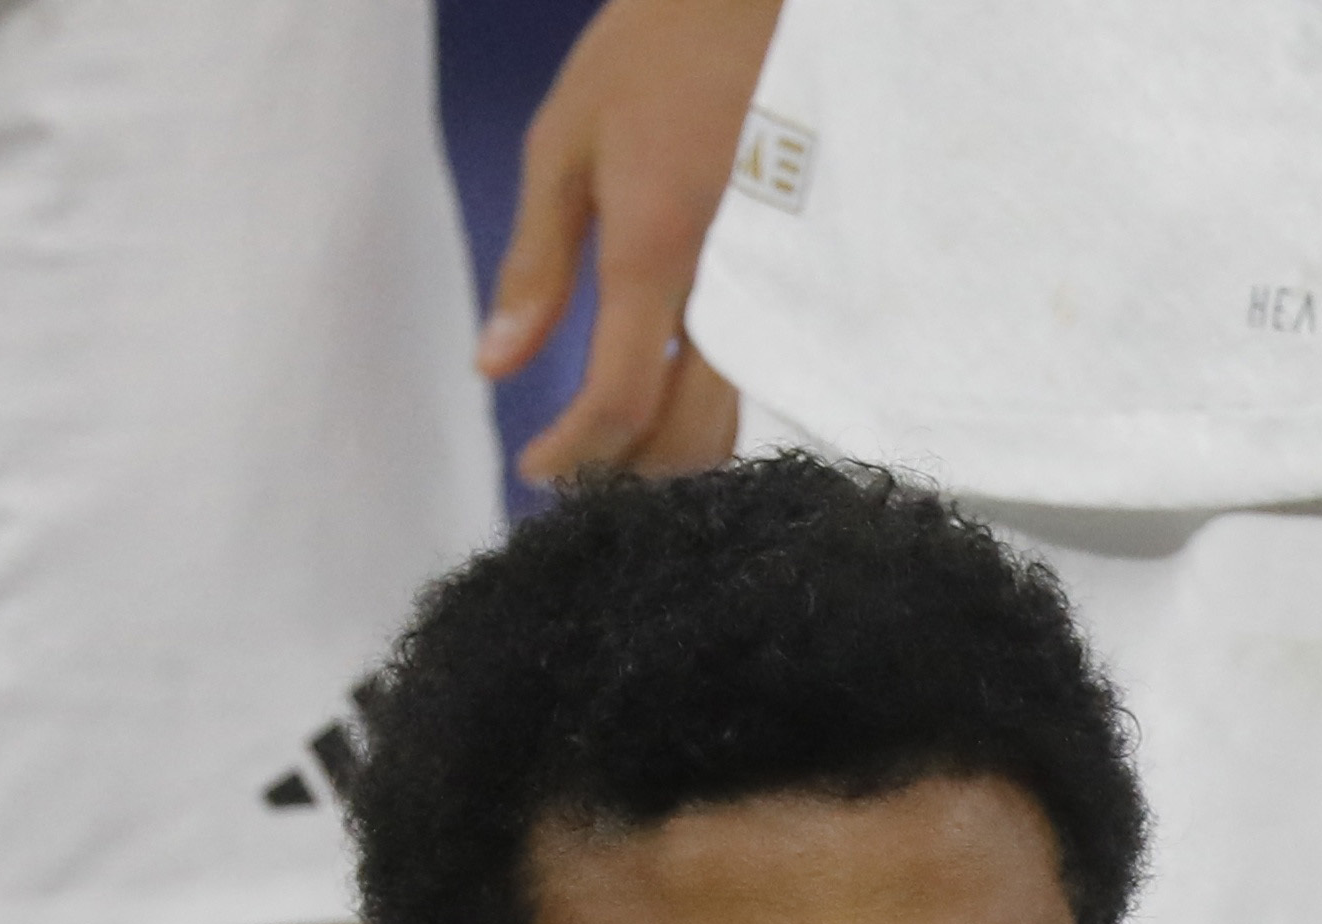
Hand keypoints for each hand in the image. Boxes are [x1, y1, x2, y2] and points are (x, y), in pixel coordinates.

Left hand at [481, 0, 778, 481]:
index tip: (539, 472)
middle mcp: (739, 290)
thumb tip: (494, 365)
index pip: (621, 400)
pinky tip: (701, 404)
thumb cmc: (656, 53)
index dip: (578, 454)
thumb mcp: (565, 142)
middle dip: (633, 470)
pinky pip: (788, 381)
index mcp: (661, 252)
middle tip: (585, 468)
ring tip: (635, 445)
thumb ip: (535, 264)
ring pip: (752, 423)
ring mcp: (795, 292)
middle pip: (695, 436)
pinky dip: (739, 414)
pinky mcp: (827, 284)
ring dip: (689, 454)